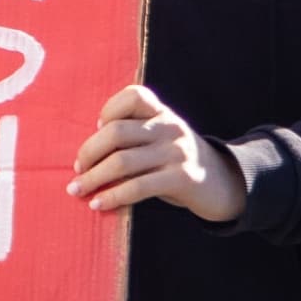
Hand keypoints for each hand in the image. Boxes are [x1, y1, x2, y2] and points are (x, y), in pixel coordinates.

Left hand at [68, 82, 246, 223]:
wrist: (222, 184)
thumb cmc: (177, 161)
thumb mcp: (161, 139)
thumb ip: (134, 137)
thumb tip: (87, 157)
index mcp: (162, 112)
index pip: (132, 96)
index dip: (108, 110)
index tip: (96, 129)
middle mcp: (169, 127)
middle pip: (117, 132)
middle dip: (90, 152)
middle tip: (77, 170)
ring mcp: (176, 152)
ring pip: (123, 161)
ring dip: (94, 178)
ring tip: (77, 190)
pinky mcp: (181, 178)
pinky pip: (138, 187)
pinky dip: (113, 196)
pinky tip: (99, 204)